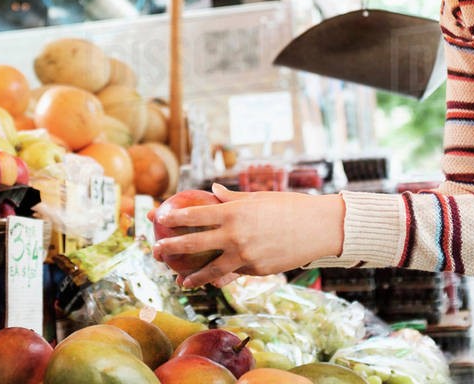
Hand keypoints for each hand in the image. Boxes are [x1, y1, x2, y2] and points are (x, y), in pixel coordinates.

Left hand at [151, 183, 343, 288]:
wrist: (317, 228)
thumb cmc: (287, 207)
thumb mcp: (257, 198)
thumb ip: (230, 198)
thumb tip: (210, 190)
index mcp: (233, 212)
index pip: (194, 215)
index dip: (173, 217)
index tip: (157, 218)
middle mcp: (235, 235)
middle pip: (194, 244)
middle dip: (171, 248)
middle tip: (156, 251)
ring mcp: (245, 255)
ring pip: (211, 270)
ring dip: (193, 277)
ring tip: (180, 281)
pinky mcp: (256, 270)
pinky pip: (233, 275)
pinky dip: (220, 279)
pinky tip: (209, 283)